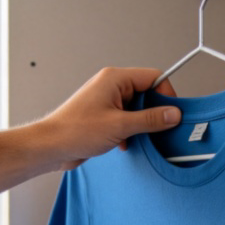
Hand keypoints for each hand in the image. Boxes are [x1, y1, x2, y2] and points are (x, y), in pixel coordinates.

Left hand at [39, 67, 179, 169]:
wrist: (51, 147)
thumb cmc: (76, 131)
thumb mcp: (120, 126)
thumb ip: (150, 119)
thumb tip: (173, 114)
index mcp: (115, 79)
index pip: (153, 77)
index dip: (166, 94)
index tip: (173, 114)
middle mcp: (111, 86)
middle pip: (146, 93)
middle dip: (153, 113)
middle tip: (159, 129)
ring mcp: (106, 101)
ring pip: (136, 109)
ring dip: (140, 125)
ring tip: (136, 138)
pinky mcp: (102, 116)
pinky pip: (125, 119)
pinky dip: (129, 132)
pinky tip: (123, 144)